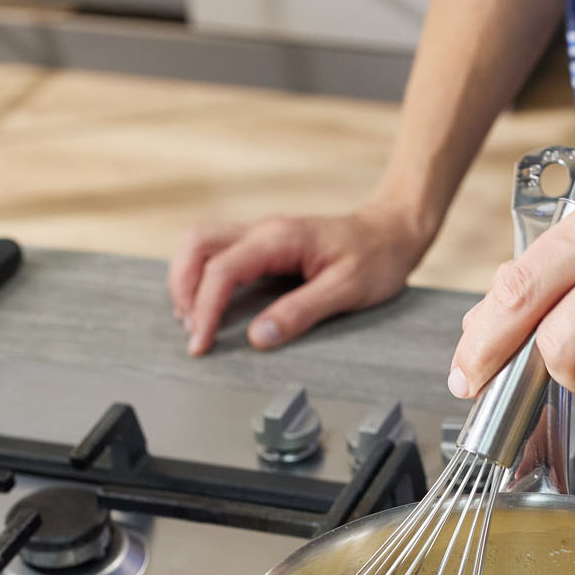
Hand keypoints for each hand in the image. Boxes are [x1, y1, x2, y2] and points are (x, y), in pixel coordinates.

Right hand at [168, 206, 430, 354]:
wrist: (392, 232)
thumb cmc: (377, 257)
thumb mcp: (347, 290)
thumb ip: (302, 312)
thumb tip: (259, 337)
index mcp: (280, 238)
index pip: (222, 270)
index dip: (205, 310)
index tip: (201, 344)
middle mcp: (262, 230)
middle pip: (196, 244)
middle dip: (183, 288)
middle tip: (192, 332)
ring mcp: (260, 234)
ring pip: (201, 244)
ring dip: (188, 280)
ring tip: (194, 321)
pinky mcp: (264, 244)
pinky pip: (218, 252)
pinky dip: (202, 276)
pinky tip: (209, 304)